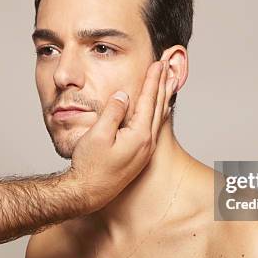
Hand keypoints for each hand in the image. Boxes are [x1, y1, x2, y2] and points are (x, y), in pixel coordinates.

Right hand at [69, 59, 175, 212]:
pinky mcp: (139, 156)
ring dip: (164, 96)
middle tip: (168, 65)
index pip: (148, 100)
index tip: (158, 63)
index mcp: (139, 136)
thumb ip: (113, 112)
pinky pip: (153, 127)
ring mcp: (145, 151)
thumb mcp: (98, 135)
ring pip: (158, 116)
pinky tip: (161, 109)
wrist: (87, 193)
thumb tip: (123, 95)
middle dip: (163, 84)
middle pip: (158, 106)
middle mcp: (147, 143)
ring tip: (170, 82)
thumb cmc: (90, 166)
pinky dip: (159, 112)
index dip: (153, 80)